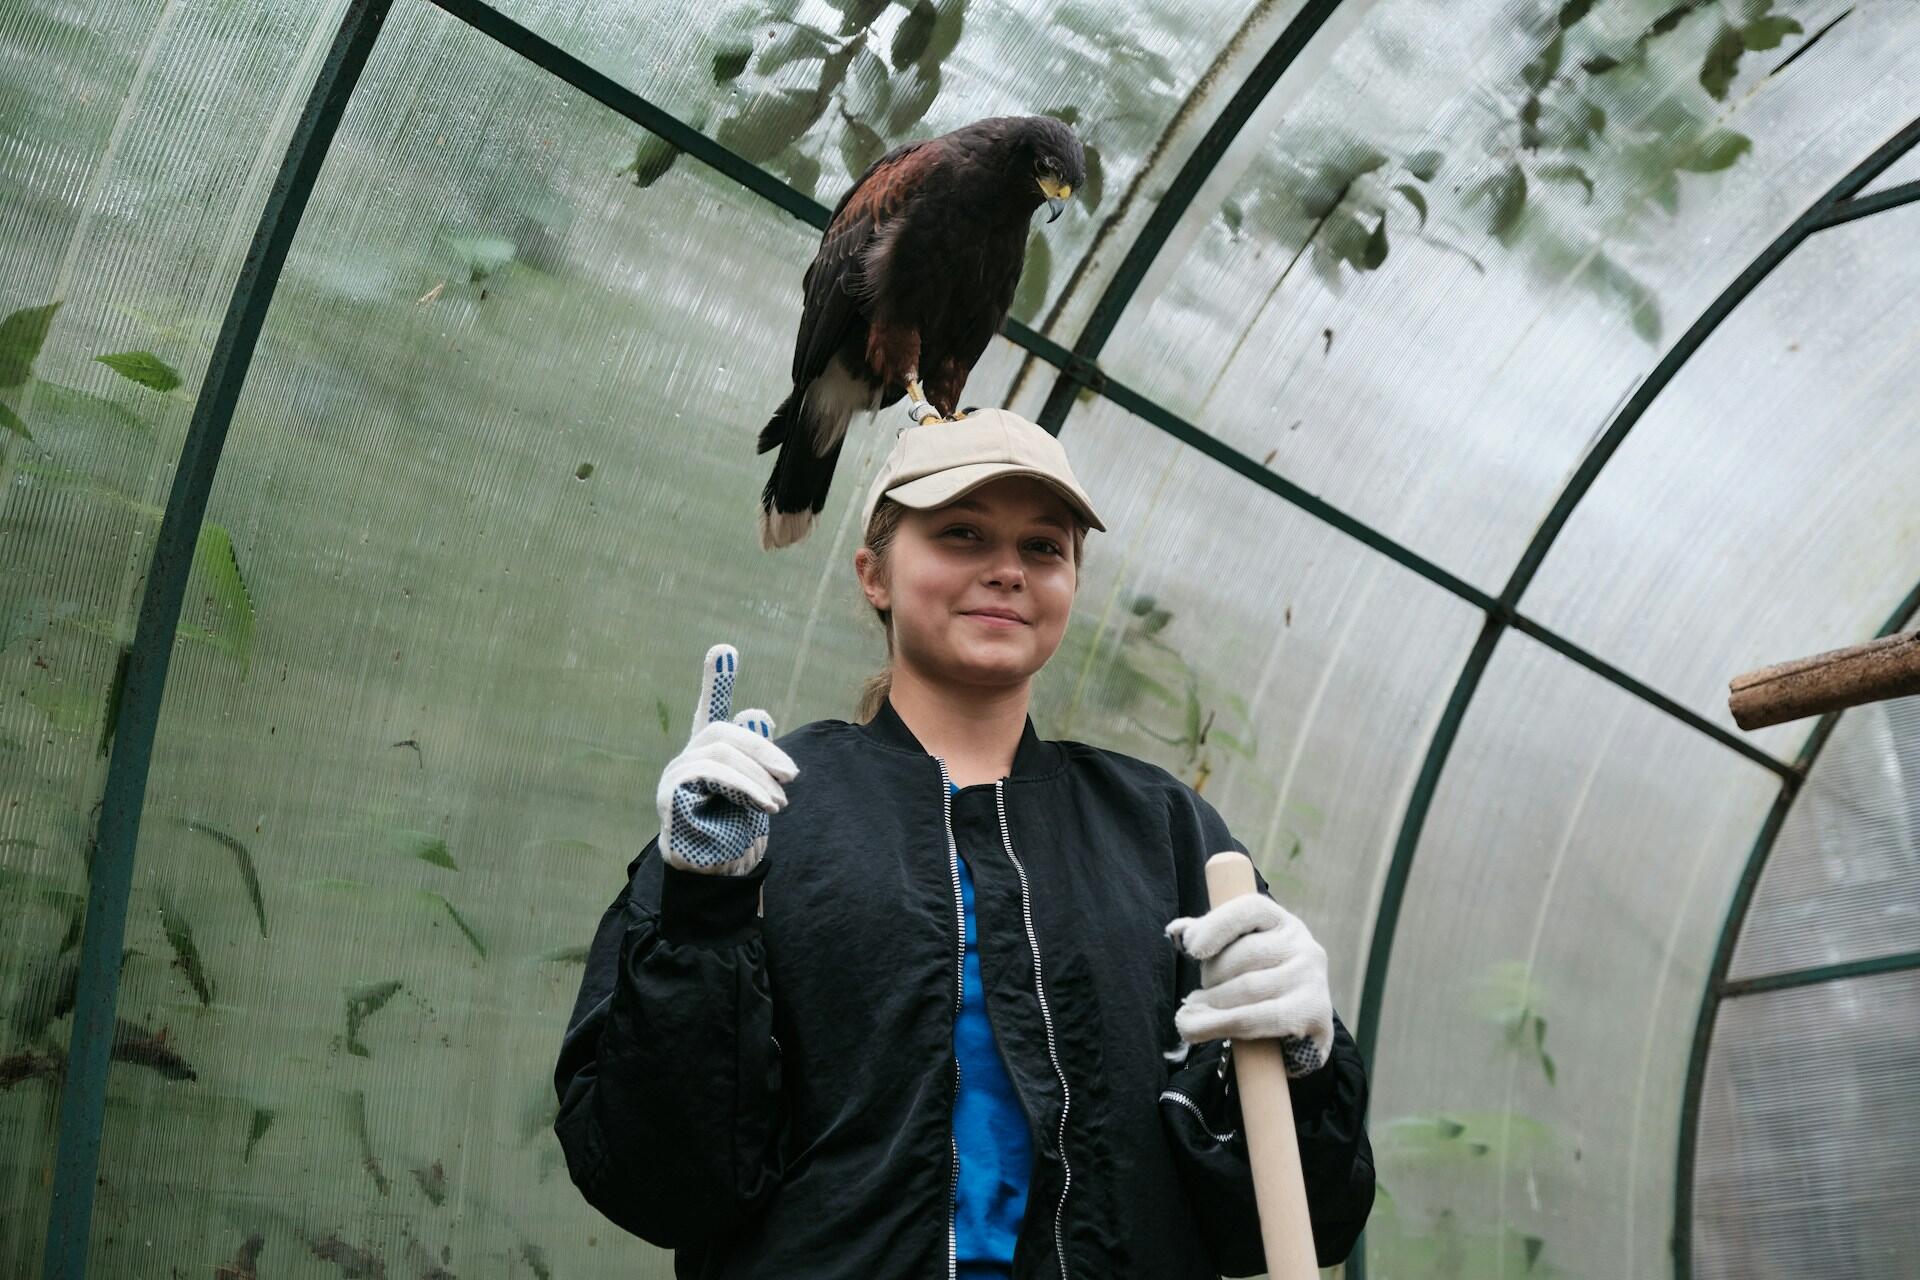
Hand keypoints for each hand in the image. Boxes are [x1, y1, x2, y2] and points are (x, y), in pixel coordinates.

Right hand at [655, 643, 797, 876]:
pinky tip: (765, 804)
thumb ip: (755, 756)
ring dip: (757, 775)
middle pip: (724, 732)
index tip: (725, 649)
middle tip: (793, 775)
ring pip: (720, 751)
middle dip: (763, 748)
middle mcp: (688, 759)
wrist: (716, 878)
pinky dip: (742, 785)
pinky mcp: (670, 793)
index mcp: (710, 755)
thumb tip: (758, 712)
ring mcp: (675, 774)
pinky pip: (709, 773)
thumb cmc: (734, 836)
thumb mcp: (754, 792)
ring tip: (779, 802)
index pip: (710, 710)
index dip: (716, 681)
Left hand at [1165, 891, 1332, 1076]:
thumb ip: (1210, 938)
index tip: (1190, 948)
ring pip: (1247, 987)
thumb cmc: (1261, 985)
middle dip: (1212, 976)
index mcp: (1284, 923)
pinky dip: (1219, 1024)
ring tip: (1190, 1015)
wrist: (1301, 1031)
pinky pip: (1256, 1019)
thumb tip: (1177, 930)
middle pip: (1246, 953)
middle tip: (1196, 996)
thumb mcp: (1239, 956)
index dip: (1217, 924)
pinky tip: (1195, 1029)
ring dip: (1210, 1004)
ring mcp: (1312, 979)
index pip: (1251, 908)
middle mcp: (1305, 946)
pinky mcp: (1314, 1013)